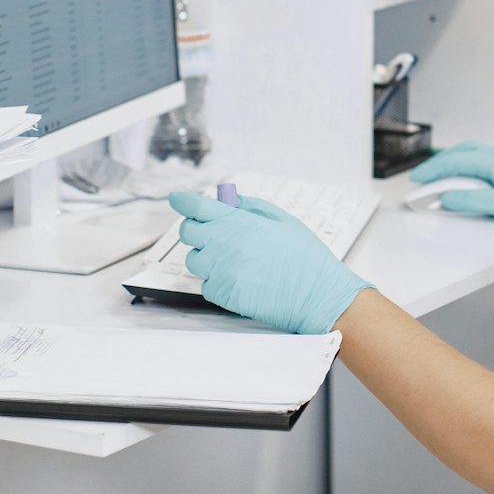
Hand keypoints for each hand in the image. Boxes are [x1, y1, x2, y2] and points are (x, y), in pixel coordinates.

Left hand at [168, 191, 373, 334]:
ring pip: (195, 260)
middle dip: (196, 229)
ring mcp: (222, 272)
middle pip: (189, 232)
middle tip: (213, 232)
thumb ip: (252, 207)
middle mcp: (225, 245)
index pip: (197, 207)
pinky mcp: (223, 295)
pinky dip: (216, 281)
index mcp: (240, 222)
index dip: (183, 200)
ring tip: (234, 260)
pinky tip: (239, 279)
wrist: (317, 296)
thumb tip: (229, 199)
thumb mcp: (284, 220)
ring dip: (206, 257)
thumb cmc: (306, 258)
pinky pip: (206, 284)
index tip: (177, 198)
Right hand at [408, 142, 493, 227]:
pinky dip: (468, 165)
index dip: (431, 171)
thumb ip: (472, 201)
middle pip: (461, 153)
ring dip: (454, 162)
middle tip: (424, 176)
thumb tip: (447, 198)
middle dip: (439, 163)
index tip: (416, 180)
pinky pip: (484, 159)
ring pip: (473, 154)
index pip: (454, 162)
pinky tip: (470, 176)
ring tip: (441, 175)